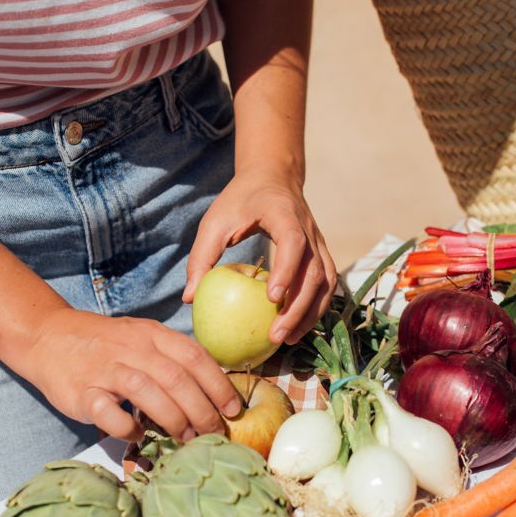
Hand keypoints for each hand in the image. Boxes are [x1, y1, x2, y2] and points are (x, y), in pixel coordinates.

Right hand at [24, 309, 241, 440]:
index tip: (233, 410)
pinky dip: (127, 427)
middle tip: (214, 433)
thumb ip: (174, 359)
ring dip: (173, 419)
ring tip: (186, 438)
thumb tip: (214, 393)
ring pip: (147, 391)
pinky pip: (108, 412)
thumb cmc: (108, 345)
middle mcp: (132, 349)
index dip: (218, 385)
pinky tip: (138, 434)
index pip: (195, 357)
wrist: (49, 336)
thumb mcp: (144, 339)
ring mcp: (105, 369)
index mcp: (153, 335)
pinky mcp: (81, 391)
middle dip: (202, 410)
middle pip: (176, 378)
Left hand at [182, 169, 336, 344]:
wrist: (273, 178)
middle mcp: (309, 230)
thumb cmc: (240, 200)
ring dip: (310, 314)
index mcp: (284, 214)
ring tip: (288, 338)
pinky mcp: (322, 255)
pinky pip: (326, 286)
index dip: (287, 270)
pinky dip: (316, 309)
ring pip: (326, 283)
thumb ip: (202, 256)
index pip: (294, 242)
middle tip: (276, 335)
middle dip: (298, 308)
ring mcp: (320, 243)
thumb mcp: (215, 221)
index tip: (271, 299)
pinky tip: (297, 328)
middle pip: (315, 272)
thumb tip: (189, 297)